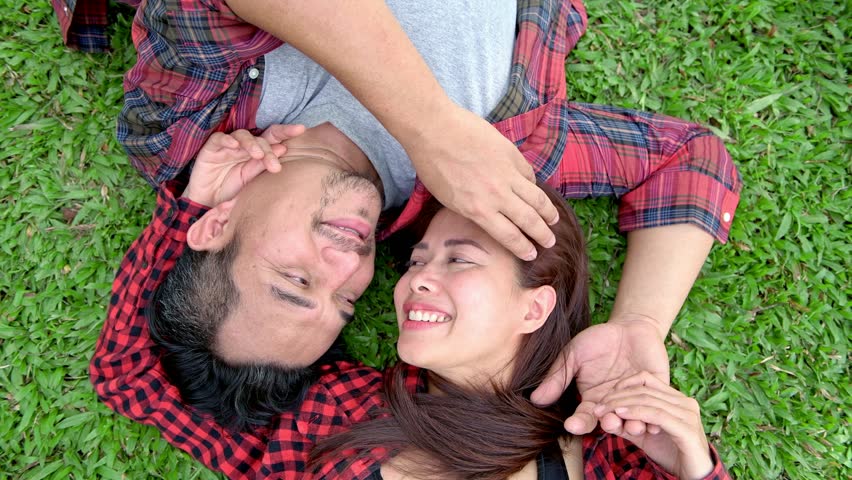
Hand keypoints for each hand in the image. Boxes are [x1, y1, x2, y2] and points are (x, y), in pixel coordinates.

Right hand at [183, 125, 305, 205]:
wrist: (210, 203)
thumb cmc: (233, 191)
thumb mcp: (252, 181)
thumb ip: (264, 165)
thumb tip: (283, 148)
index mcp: (258, 153)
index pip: (273, 138)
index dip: (286, 132)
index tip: (301, 129)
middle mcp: (245, 147)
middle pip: (260, 139)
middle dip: (269, 149)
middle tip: (274, 165)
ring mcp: (228, 146)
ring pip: (242, 136)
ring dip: (252, 144)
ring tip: (258, 156)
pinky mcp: (211, 148)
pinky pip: (220, 139)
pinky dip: (227, 140)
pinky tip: (234, 146)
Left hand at [406, 104, 558, 260]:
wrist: (434, 129)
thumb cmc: (432, 166)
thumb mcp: (449, 199)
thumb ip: (474, 209)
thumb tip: (491, 215)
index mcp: (478, 210)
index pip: (510, 236)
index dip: (524, 248)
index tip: (531, 254)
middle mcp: (497, 195)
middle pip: (529, 221)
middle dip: (543, 234)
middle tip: (550, 242)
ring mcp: (507, 173)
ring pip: (537, 198)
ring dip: (548, 212)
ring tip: (554, 220)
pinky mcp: (511, 154)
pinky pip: (529, 175)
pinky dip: (534, 185)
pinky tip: (536, 191)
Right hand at [530, 315, 669, 434]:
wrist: (629, 326)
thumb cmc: (597, 340)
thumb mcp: (573, 354)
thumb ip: (558, 377)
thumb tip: (536, 398)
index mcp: (593, 400)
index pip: (585, 417)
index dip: (578, 423)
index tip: (571, 425)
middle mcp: (614, 405)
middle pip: (611, 423)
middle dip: (610, 425)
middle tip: (608, 422)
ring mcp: (636, 400)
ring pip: (635, 420)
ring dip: (634, 425)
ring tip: (633, 424)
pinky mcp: (657, 392)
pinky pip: (657, 406)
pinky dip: (656, 415)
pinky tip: (654, 420)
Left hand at [594, 372, 713, 478]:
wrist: (695, 476)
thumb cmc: (671, 454)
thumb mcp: (644, 436)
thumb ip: (626, 425)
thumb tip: (603, 417)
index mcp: (677, 399)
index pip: (646, 379)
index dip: (622, 385)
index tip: (603, 398)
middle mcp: (685, 402)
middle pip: (644, 389)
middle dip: (616, 396)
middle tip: (598, 407)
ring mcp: (688, 414)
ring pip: (648, 399)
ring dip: (621, 403)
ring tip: (603, 410)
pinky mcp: (687, 428)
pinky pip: (656, 414)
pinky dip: (635, 412)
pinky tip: (620, 414)